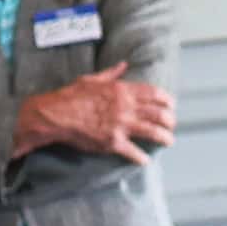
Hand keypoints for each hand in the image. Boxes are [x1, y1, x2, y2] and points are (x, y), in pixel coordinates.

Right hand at [14, 71, 178, 162]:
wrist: (55, 115)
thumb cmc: (71, 96)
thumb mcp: (92, 79)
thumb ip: (111, 74)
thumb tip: (123, 65)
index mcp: (122, 90)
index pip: (154, 94)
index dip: (167, 100)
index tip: (171, 105)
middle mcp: (125, 107)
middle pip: (158, 113)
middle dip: (169, 120)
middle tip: (171, 124)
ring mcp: (120, 125)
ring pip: (152, 132)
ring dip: (164, 137)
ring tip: (169, 141)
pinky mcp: (113, 142)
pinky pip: (133, 151)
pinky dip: (141, 157)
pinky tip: (145, 160)